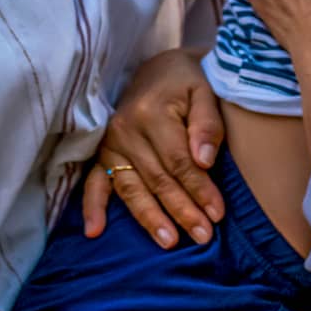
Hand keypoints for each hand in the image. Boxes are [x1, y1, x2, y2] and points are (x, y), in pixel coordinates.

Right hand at [82, 50, 227, 248]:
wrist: (159, 68)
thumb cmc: (188, 82)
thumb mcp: (205, 91)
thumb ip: (207, 124)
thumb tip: (205, 161)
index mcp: (153, 113)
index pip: (179, 162)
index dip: (199, 189)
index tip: (217, 213)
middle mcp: (126, 129)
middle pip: (158, 180)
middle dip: (182, 211)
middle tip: (203, 237)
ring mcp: (110, 143)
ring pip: (132, 188)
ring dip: (150, 218)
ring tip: (169, 241)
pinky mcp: (101, 152)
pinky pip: (95, 182)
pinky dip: (92, 207)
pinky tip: (94, 231)